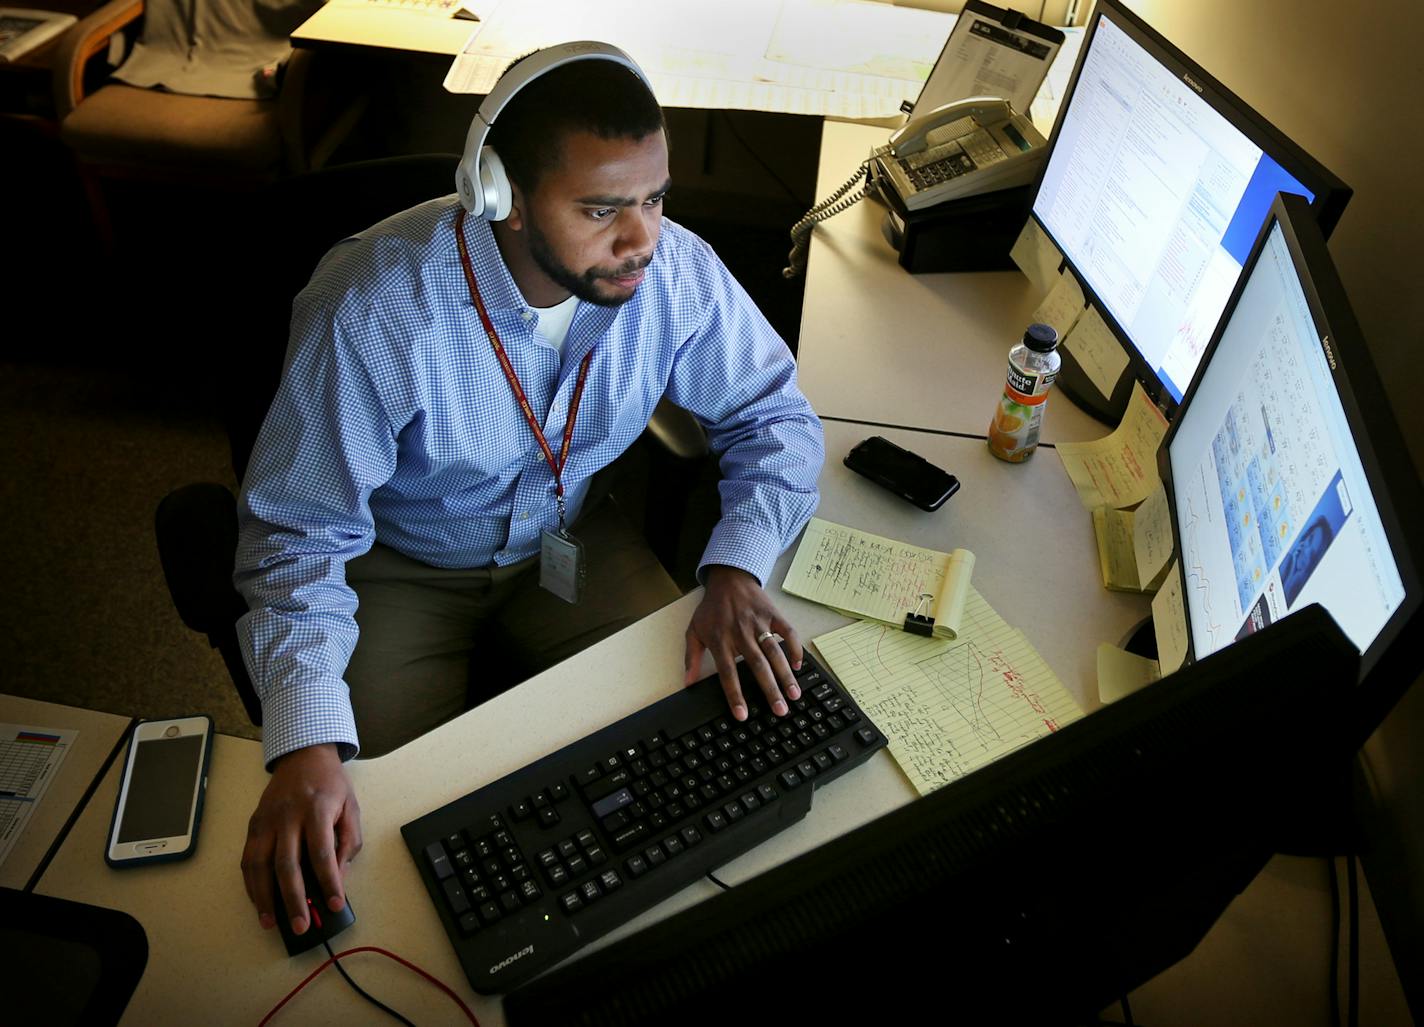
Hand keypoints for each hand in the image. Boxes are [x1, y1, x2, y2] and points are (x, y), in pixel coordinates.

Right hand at [241, 743, 361, 935]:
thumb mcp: (351, 808)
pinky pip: (248, 860)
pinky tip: (260, 902)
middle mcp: (288, 815)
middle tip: (302, 926)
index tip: (336, 905)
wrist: (303, 756)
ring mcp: (266, 820)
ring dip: (264, 898)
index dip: (328, 882)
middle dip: (293, 899)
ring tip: (272, 923)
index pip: (322, 852)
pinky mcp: (253, 824)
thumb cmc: (331, 785)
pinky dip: (252, 885)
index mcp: (318, 809)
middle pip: (286, 864)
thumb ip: (348, 843)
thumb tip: (338, 878)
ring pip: (259, 865)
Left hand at [685, 565, 803, 720]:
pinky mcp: (773, 614)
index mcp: (720, 640)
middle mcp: (741, 633)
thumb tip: (688, 683)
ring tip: (794, 694)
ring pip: (774, 652)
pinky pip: (787, 632)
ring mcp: (759, 623)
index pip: (728, 673)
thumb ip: (692, 658)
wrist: (728, 578)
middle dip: (770, 690)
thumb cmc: (711, 608)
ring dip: (786, 675)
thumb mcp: (694, 630)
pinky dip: (795, 648)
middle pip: (757, 666)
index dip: (735, 695)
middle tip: (780, 711)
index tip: (743, 715)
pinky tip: (798, 665)